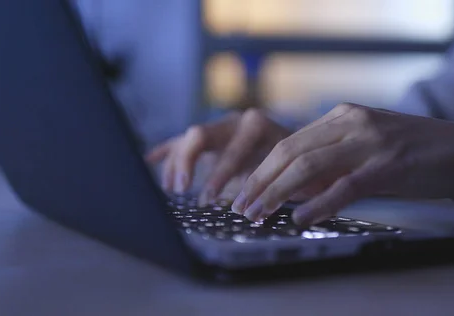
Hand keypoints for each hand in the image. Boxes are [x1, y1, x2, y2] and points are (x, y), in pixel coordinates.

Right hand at [146, 109, 290, 205]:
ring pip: (188, 140)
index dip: (219, 175)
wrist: (303, 153)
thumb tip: (239, 209)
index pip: (231, 148)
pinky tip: (150, 159)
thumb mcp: (282, 176)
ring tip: (173, 188)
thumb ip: (259, 187)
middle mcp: (235, 122)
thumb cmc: (294, 169)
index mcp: (256, 127)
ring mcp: (219, 127)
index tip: (209, 198)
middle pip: (199, 135)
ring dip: (177, 164)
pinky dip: (167, 151)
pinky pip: (182, 141)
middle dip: (187, 162)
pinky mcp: (208, 137)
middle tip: (181, 189)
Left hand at [231, 103, 453, 224]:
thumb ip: (329, 165)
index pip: (288, 142)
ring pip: (309, 165)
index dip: (261, 169)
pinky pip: (344, 185)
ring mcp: (370, 141)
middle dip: (261, 182)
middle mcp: (351, 122)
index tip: (244, 192)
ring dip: (278, 192)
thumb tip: (289, 192)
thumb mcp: (364, 149)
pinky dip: (318, 203)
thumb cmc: (411, 153)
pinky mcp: (388, 164)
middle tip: (242, 207)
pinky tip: (301, 219)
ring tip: (260, 214)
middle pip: (291, 152)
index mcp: (341, 116)